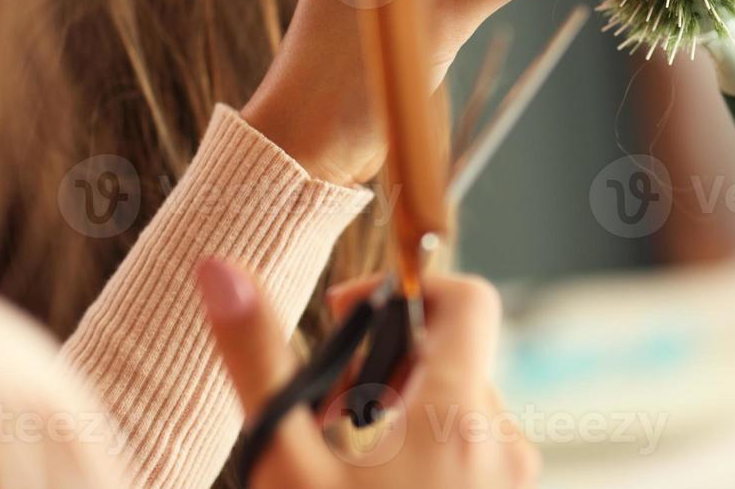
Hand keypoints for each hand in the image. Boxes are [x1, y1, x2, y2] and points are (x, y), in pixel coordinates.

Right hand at [195, 260, 539, 488]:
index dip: (407, 291)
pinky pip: (472, 456)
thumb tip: (221, 267)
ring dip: (402, 420)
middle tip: (323, 417)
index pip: (469, 299)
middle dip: (386, 370)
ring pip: (461, 410)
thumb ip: (256, 356)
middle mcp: (504, 443)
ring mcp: (513, 485)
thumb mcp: (281, 461)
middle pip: (455, 357)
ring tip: (341, 471)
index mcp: (459, 414)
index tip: (346, 323)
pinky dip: (425, 458)